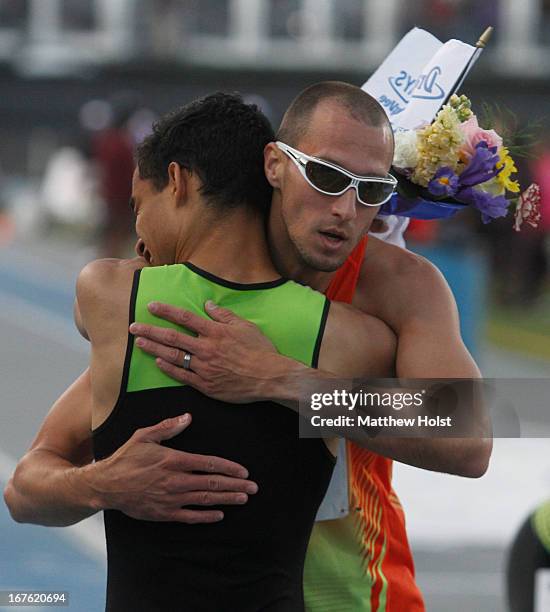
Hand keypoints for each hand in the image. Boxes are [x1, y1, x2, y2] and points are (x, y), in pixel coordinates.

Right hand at [88, 413, 257, 522]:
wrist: (106, 485)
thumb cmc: (126, 458)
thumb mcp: (145, 436)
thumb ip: (168, 427)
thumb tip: (188, 417)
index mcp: (174, 460)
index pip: (209, 464)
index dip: (229, 468)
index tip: (244, 471)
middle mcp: (176, 480)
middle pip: (212, 483)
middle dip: (235, 485)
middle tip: (253, 487)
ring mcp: (171, 498)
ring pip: (205, 500)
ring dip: (227, 499)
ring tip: (243, 499)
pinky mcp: (164, 513)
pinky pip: (190, 516)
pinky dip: (206, 516)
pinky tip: (220, 514)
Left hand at [129, 301, 282, 402]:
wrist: (270, 377)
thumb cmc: (260, 350)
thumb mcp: (245, 326)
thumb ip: (223, 315)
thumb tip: (207, 304)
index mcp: (215, 332)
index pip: (185, 318)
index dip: (166, 311)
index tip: (151, 306)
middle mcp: (206, 348)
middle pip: (172, 338)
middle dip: (150, 331)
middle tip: (133, 327)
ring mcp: (204, 368)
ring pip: (173, 357)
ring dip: (153, 349)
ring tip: (139, 343)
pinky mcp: (206, 385)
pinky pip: (182, 376)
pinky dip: (168, 369)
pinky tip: (158, 362)